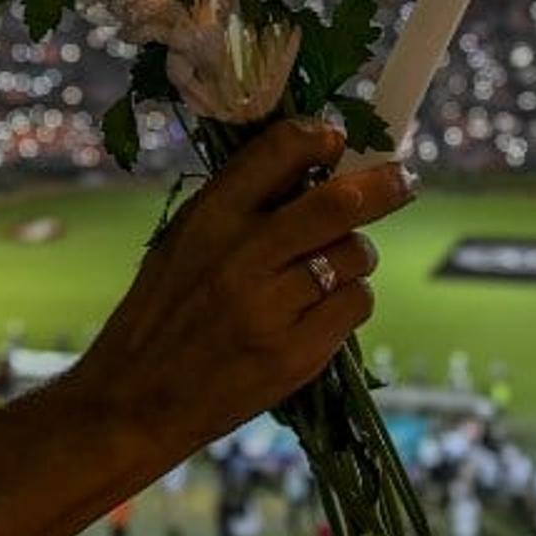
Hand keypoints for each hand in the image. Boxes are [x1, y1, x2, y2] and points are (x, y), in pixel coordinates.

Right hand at [67, 118, 417, 459]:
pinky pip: (356, 305)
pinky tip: (323, 310)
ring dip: (358, 254)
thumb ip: (240, 205)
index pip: (280, 150)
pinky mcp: (295, 356)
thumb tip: (316, 166)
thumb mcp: (183, 242)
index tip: (338, 139)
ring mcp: (269, 309)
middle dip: (384, 184)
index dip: (320, 135)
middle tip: (402, 180)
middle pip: (339, 201)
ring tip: (333, 268)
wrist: (134, 400)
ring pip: (355, 254)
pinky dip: (352, 300)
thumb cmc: (162, 314)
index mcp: (209, 217)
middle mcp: (241, 256)